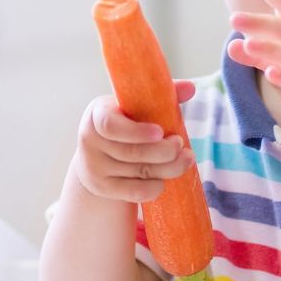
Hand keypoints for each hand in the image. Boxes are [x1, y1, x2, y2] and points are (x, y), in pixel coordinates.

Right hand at [72, 85, 196, 202]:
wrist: (98, 154)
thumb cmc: (126, 122)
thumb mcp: (137, 106)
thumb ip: (163, 95)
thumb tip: (190, 88)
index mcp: (97, 113)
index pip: (110, 125)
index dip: (136, 132)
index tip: (160, 131)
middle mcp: (90, 141)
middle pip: (131, 152)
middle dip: (163, 151)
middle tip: (181, 144)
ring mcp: (94, 167)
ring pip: (138, 172)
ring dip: (168, 168)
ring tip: (186, 159)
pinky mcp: (102, 187)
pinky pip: (134, 192)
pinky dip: (154, 187)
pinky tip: (165, 180)